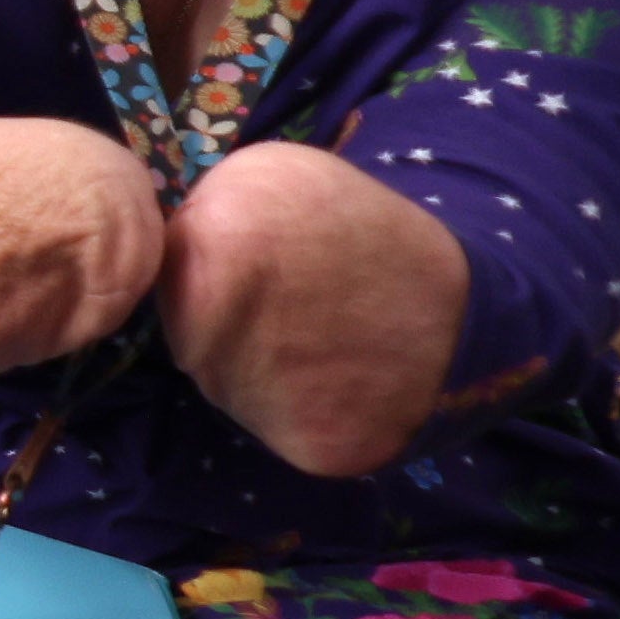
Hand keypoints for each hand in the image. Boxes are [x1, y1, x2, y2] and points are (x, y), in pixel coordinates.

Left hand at [157, 138, 469, 481]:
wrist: (471, 313)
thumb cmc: (368, 236)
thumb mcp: (283, 177)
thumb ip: (207, 207)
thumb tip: (148, 249)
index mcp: (213, 226)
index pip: (160, 259)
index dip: (210, 258)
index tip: (268, 257)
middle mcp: (215, 306)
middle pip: (179, 323)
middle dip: (220, 314)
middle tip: (298, 301)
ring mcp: (249, 383)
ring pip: (215, 376)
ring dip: (248, 362)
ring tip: (320, 335)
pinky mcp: (301, 441)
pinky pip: (265, 423)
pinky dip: (292, 407)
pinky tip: (336, 379)